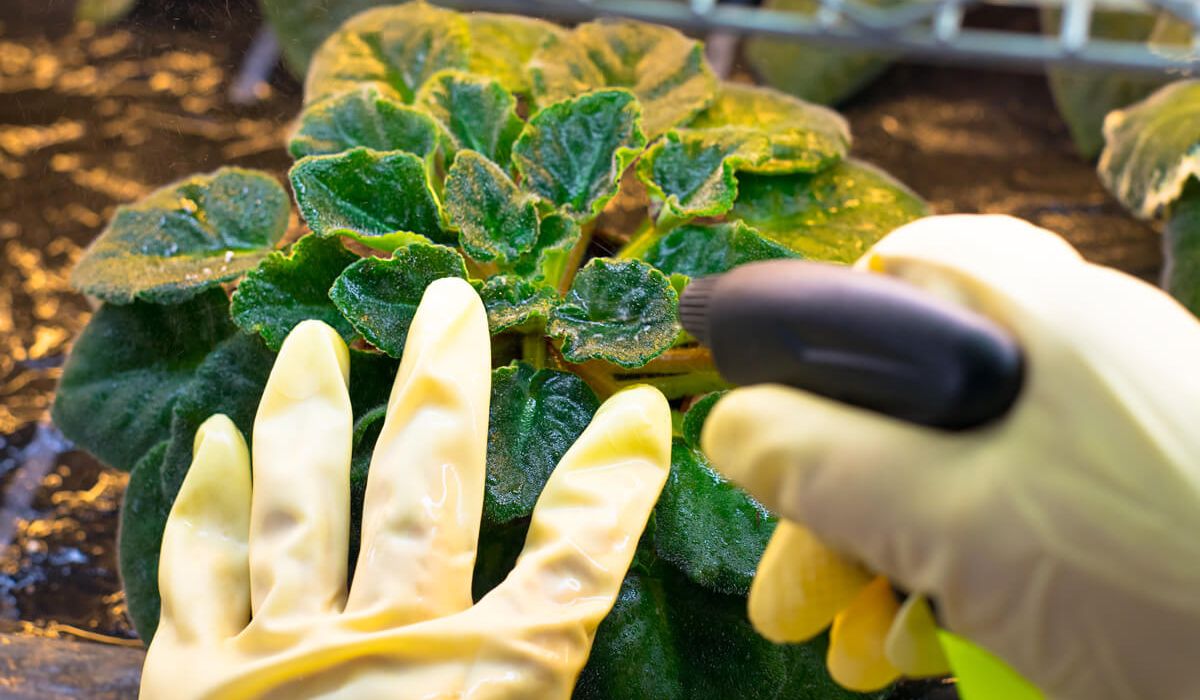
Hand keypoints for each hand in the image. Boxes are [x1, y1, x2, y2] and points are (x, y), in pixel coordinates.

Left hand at [139, 277, 671, 699]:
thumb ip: (548, 687)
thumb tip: (582, 648)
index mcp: (491, 684)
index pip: (581, 558)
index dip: (617, 477)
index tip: (640, 406)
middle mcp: (388, 643)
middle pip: (429, 485)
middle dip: (445, 387)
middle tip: (450, 300)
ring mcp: (281, 653)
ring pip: (301, 501)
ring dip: (308, 414)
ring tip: (309, 340)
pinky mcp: (196, 684)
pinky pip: (200, 574)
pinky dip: (205, 507)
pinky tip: (207, 446)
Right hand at [702, 215, 1199, 699]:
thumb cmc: (1158, 577)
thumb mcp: (958, 523)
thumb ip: (823, 465)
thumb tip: (732, 428)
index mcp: (1042, 318)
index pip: (905, 271)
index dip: (825, 340)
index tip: (781, 423)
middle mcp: (1078, 360)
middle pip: (916, 401)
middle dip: (838, 504)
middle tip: (796, 594)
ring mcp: (1111, 438)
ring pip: (962, 476)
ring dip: (890, 562)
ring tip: (855, 648)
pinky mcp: (1134, 508)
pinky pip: (1020, 522)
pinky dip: (964, 580)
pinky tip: (926, 647)